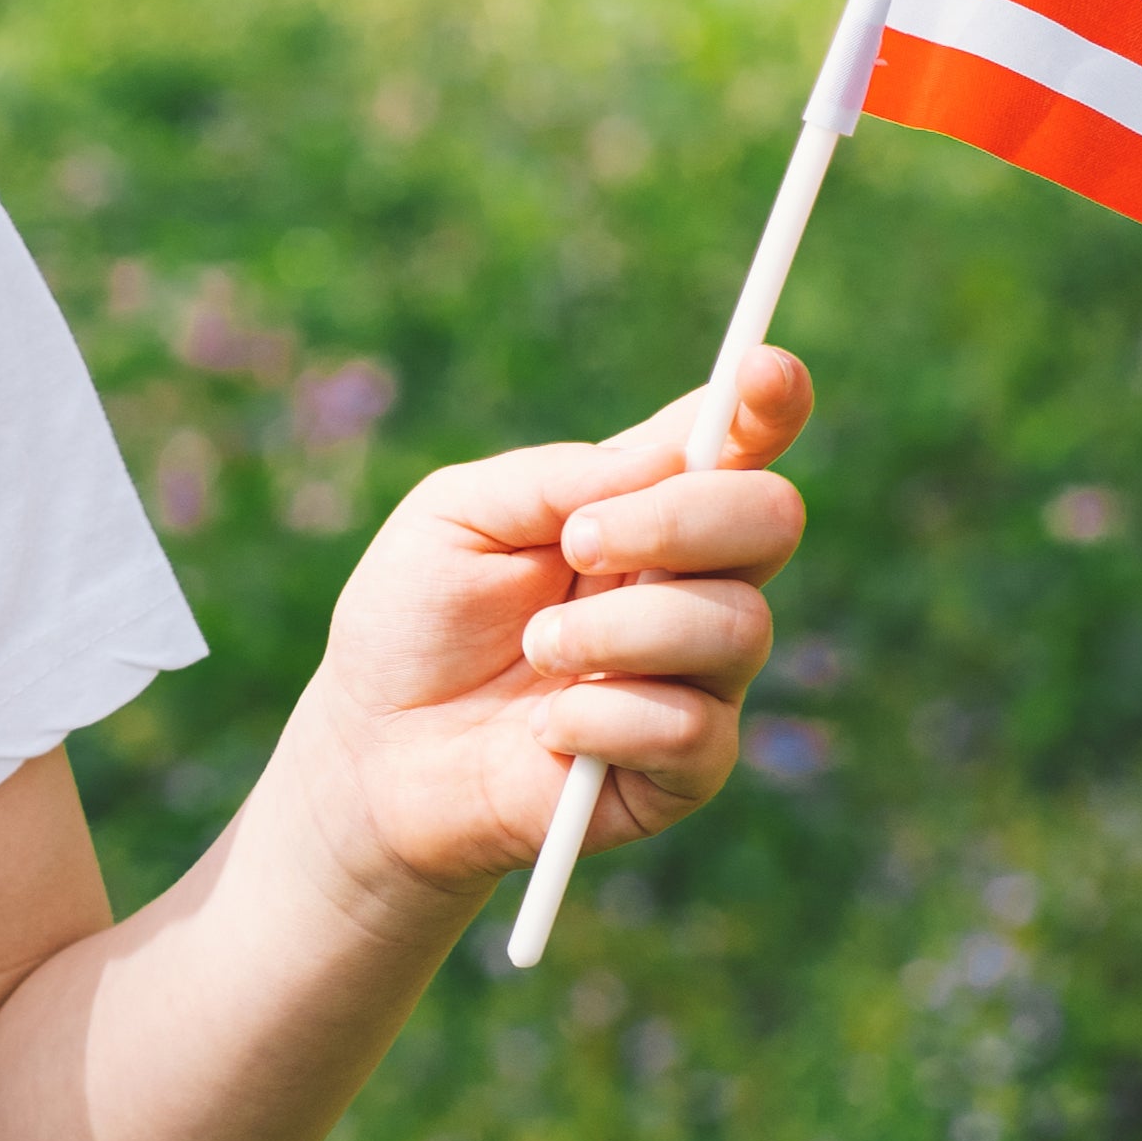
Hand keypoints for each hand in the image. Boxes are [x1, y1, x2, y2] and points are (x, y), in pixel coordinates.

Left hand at [278, 348, 810, 921]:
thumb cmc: (413, 620)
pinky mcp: (680, 770)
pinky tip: (547, 729)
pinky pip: (692, 729)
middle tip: (578, 541)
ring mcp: (695, 678)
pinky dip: (603, 716)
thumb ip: (557, 480)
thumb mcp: (455, 516)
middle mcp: (689, 585)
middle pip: (770, 519)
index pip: (738, 447)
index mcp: (642, 509)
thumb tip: (669, 456)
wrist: (371, 753)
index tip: (762, 371)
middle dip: (680, 519)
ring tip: (538, 647)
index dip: (768, 403)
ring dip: (619, 629)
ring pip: (735, 625)